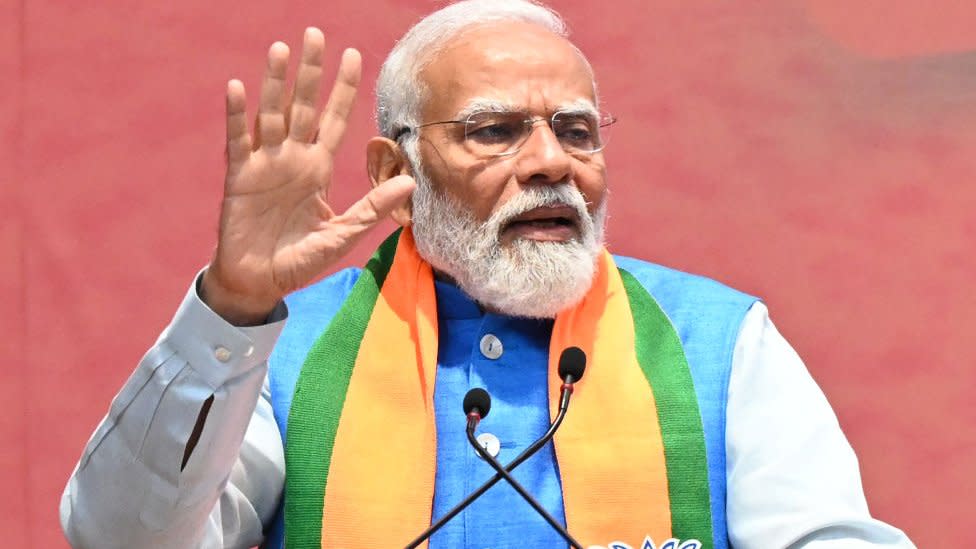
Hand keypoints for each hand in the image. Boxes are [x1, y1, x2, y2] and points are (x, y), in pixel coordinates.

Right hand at [201, 28, 415, 324]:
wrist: (260, 281)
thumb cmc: (301, 259)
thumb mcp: (343, 234)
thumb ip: (372, 207)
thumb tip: (410, 181)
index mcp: (318, 168)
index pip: (334, 120)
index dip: (343, 89)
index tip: (354, 54)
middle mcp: (292, 158)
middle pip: (304, 106)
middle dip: (311, 72)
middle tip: (316, 34)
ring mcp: (264, 164)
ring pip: (271, 114)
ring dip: (275, 82)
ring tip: (280, 50)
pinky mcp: (240, 177)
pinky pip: (238, 140)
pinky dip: (237, 115)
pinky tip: (238, 88)